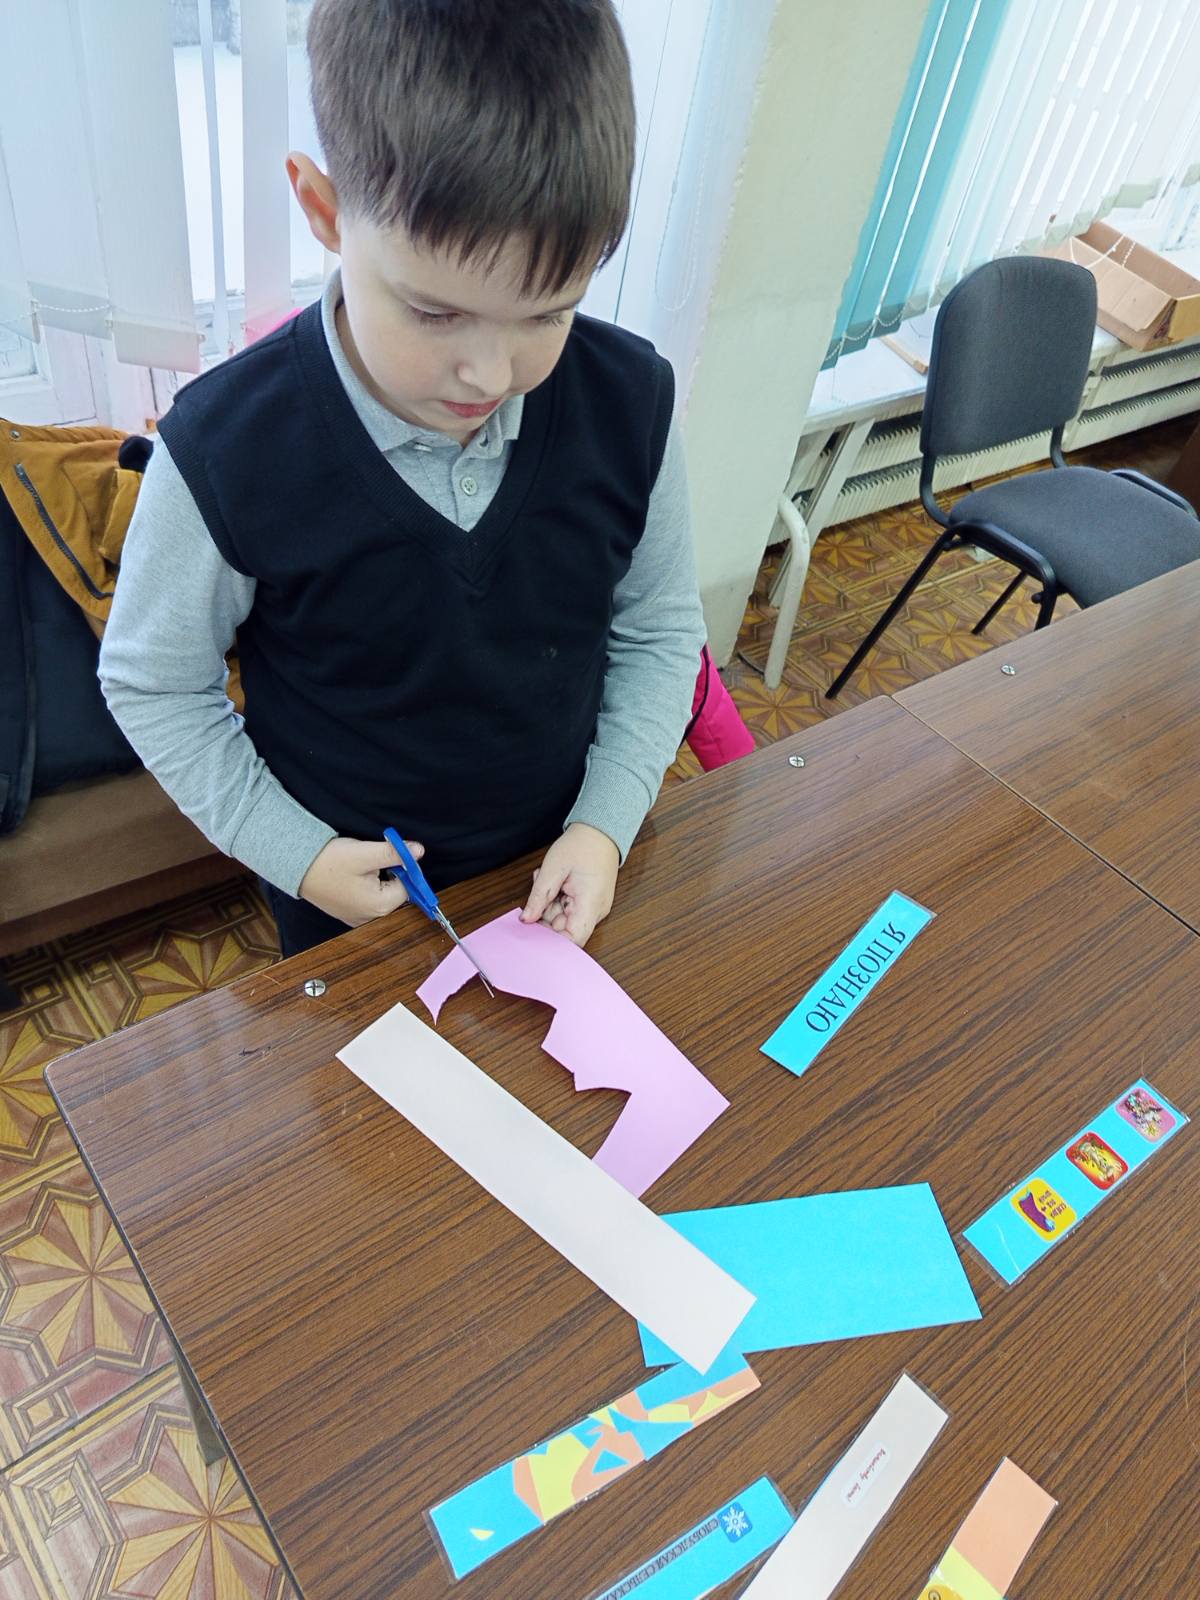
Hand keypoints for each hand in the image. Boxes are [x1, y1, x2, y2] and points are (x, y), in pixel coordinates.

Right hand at [299, 836, 423, 926]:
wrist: (294, 867)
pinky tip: (351, 875)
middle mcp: (369, 917)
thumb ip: (394, 853)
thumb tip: (418, 851)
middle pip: (394, 892)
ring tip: (359, 866)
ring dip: (376, 877)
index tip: (391, 853)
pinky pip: (365, 898)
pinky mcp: (346, 912)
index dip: (403, 867)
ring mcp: (356, 917)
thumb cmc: (329, 862)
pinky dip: (364, 885)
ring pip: (380, 893)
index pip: (408, 886)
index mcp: (379, 906)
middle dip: (389, 872)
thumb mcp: (365, 853)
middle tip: (371, 859)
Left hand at [521, 823, 618, 946]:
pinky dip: (556, 899)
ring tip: (548, 881)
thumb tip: (526, 919)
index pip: (574, 940)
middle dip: (545, 916)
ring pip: (563, 919)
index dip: (552, 943)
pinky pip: (568, 910)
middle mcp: (595, 911)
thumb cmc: (583, 845)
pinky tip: (555, 883)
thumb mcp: (553, 868)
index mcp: (590, 904)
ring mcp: (593, 908)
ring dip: (549, 904)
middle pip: (564, 930)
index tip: (532, 935)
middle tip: (537, 896)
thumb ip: (539, 896)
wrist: (601, 831)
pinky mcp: (589, 903)